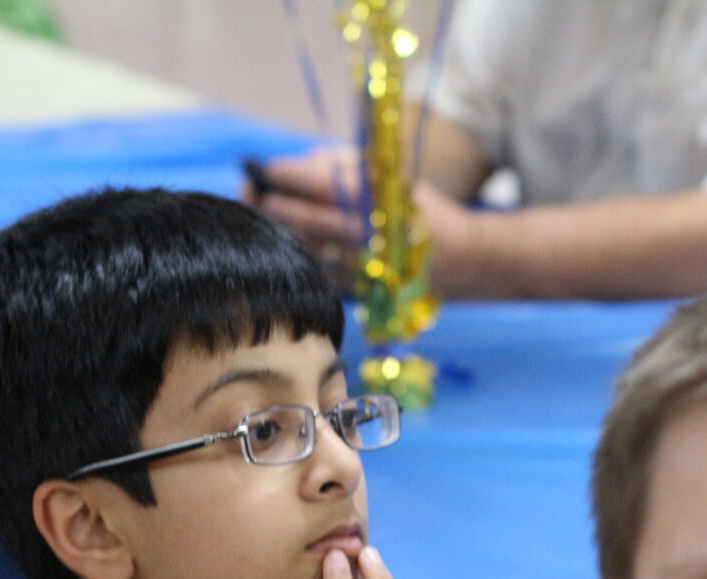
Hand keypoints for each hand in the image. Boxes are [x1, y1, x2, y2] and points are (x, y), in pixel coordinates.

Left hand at [247, 147, 480, 296]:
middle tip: (249, 193)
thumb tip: (304, 161)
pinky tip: (284, 245)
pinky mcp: (358, 289)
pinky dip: (299, 256)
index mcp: (375, 198)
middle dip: (273, 204)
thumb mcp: (391, 176)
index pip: (320, 182)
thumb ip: (347, 163)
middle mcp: (366, 233)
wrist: (457, 258)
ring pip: (307, 248)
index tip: (265, 168)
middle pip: (307, 218)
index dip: (287, 174)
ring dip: (280, 232)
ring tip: (259, 217)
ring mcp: (360, 265)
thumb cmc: (416, 209)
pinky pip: (318, 271)